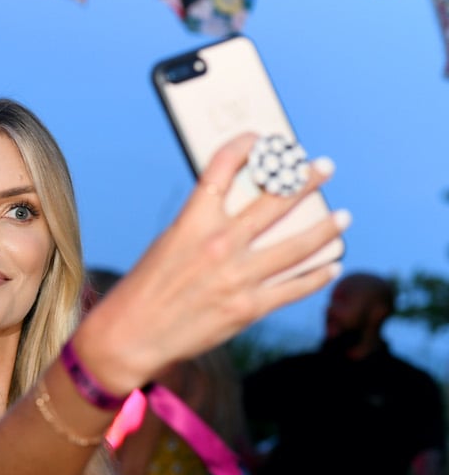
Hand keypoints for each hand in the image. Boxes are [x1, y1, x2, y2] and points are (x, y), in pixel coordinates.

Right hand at [78, 133, 349, 393]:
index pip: (220, 170)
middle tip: (325, 167)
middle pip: (274, 202)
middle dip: (306, 180)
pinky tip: (332, 265)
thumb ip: (202, 227)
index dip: (243, 147)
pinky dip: (317, 275)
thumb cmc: (145, 289)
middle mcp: (218, 245)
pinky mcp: (248, 309)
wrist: (131, 336)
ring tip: (343, 216)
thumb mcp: (167, 245)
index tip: (262, 138)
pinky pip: (294, 288)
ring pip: (297, 245)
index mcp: (191, 224)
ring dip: (326, 227)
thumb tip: (241, 212)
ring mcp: (237, 278)